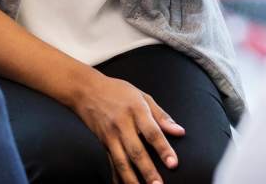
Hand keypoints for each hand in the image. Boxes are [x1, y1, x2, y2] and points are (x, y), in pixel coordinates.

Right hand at [70, 72, 184, 183]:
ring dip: (132, 179)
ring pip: (122, 161)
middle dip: (148, 171)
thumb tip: (180, 131)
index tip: (173, 163)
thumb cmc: (116, 91)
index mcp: (136, 110)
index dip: (163, 148)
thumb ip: (161, 115)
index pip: (152, 132)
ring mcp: (111, 135)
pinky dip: (117, 178)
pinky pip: (111, 163)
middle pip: (136, 151)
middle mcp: (122, 124)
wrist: (85, 90)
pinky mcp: (103, 144)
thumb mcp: (141, 96)